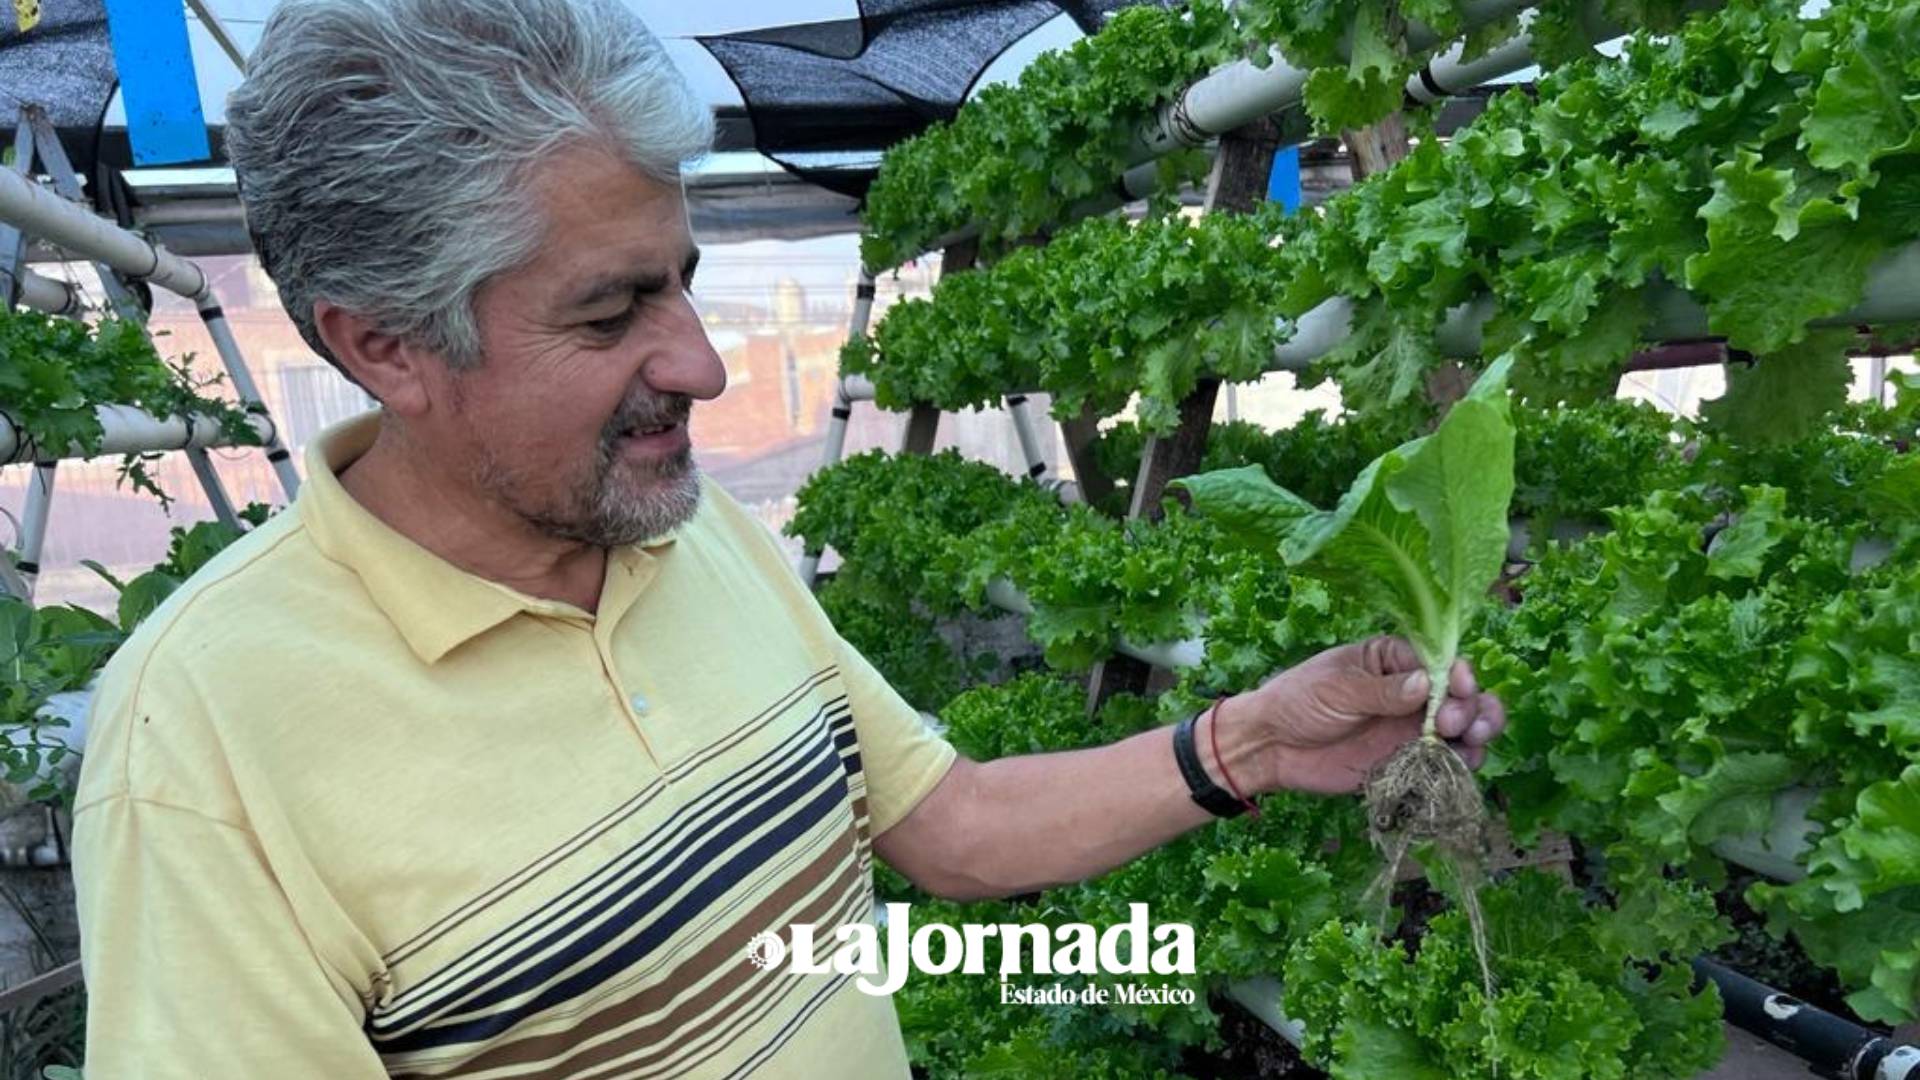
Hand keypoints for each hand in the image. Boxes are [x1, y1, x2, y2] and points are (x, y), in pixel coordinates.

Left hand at [1223, 636, 1505, 795]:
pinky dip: (1460, 763)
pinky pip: (1445, 761)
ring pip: (1463, 728)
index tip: (1461, 688)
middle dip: (1473, 707)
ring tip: (1471, 745)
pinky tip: (1460, 766)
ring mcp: (1411, 726)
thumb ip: (1382, 691)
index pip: (1441, 661)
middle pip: (1462, 695)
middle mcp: (1412, 691)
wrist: (1272, 747)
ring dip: (1477, 734)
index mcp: (1394, 659)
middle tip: (1456, 724)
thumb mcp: (1338, 688)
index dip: (1458, 674)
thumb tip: (1428, 684)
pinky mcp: (1408, 760)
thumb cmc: (1299, 701)